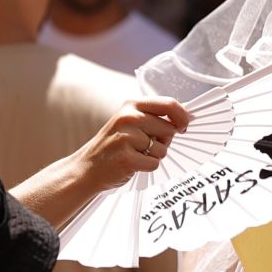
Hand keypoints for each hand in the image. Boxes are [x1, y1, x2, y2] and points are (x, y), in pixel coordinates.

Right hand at [74, 98, 189, 190]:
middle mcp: (129, 118)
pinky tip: (131, 164)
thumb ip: (153, 117)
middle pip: (169, 129)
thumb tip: (184, 118)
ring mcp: (127, 138)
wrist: (87, 167)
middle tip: (144, 145)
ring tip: (135, 154)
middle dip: (163, 141)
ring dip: (154, 155)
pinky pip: (154, 163)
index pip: (169, 104)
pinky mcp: (127, 158)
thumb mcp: (129, 122)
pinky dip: (147, 167)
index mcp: (132, 105)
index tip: (184, 126)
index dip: (183, 116)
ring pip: (162, 149)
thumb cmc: (113, 145)